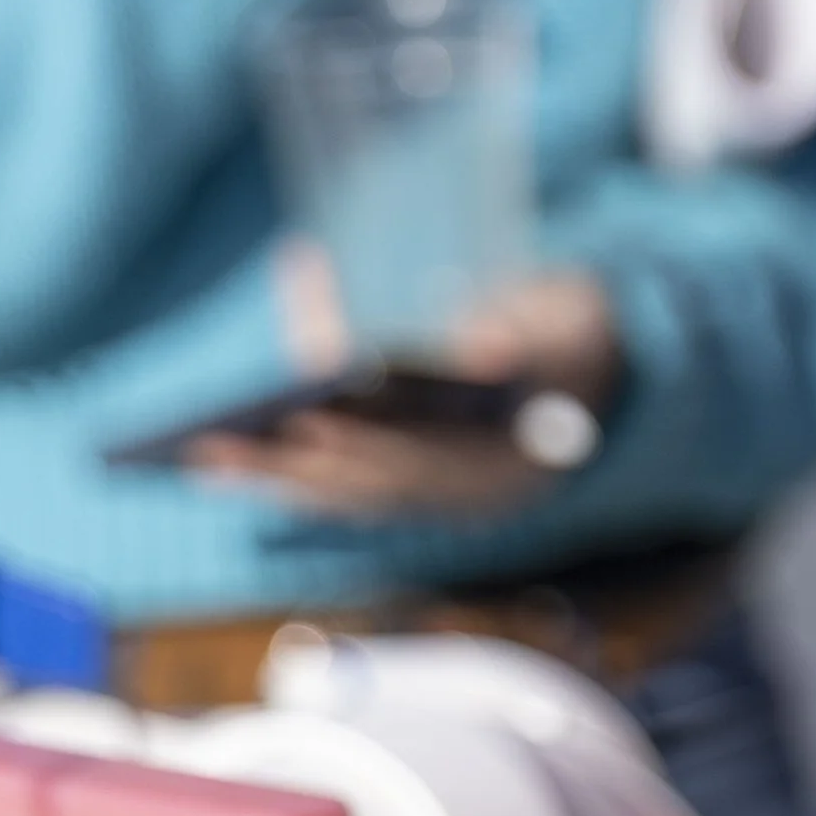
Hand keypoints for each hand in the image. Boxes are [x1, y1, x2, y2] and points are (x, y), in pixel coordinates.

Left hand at [187, 268, 620, 518]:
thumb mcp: (564, 318)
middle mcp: (478, 495)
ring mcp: (450, 498)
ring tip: (203, 458)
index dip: (364, 442)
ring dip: (274, 478)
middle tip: (212, 449)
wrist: (613, 365)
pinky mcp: (424, 488)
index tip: (304, 421)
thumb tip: (473, 352)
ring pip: (351, 494)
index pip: (428, 460)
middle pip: (371, 484)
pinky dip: (295, 475)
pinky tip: (242, 464)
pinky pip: (350, 489)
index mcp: (517, 460)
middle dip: (290, 466)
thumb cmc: (578, 327)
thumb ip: (523, 331)